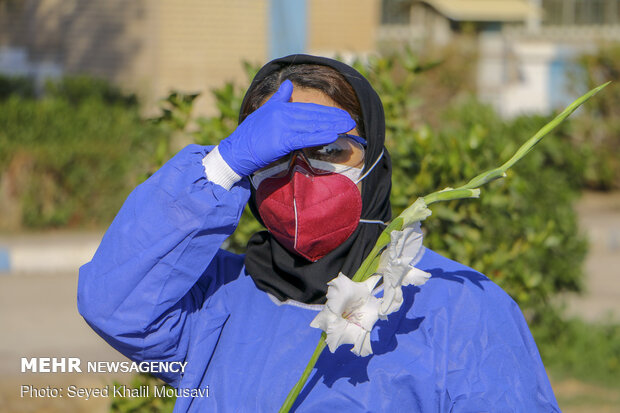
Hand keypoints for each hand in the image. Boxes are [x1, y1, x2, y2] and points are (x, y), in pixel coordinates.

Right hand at [218, 79, 355, 175]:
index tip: (341, 115)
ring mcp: (282, 127)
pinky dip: (319, 136)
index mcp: (280, 107)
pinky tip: (333, 135)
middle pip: (314, 116)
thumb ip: (278, 98)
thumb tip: (288, 83)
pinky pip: (305, 138)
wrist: (236, 151)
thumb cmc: (250, 135)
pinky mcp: (281, 141)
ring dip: (332, 126)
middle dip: (334, 118)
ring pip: (312, 126)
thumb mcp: (264, 112)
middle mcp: (283, 114)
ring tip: (347, 127)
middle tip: (350, 121)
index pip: (308, 109)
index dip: (326, 112)